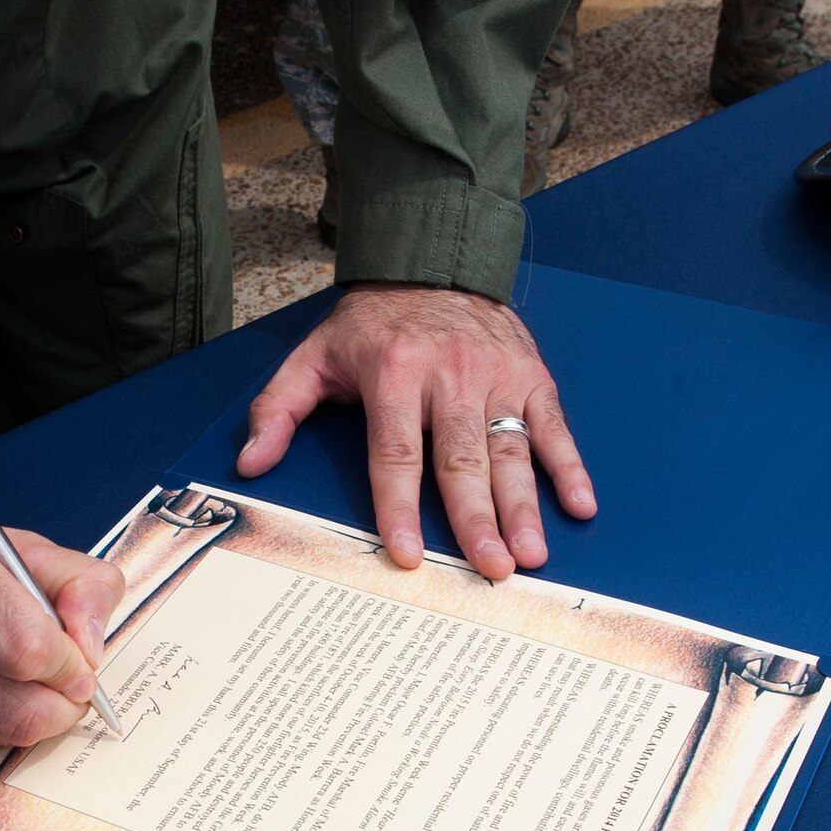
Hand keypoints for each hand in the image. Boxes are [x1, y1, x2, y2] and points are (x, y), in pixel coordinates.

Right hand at [0, 511, 124, 754]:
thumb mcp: (18, 546)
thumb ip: (80, 582)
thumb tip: (93, 645)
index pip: (30, 649)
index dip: (71, 663)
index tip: (78, 659)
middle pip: (19, 708)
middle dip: (60, 700)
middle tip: (63, 680)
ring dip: (28, 713)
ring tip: (18, 678)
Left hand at [237, 283, 596, 579]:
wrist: (434, 262)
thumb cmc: (372, 323)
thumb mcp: (313, 354)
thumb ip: (278, 407)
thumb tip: (250, 462)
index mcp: (395, 373)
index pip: (396, 452)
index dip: (400, 505)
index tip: (408, 553)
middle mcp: (450, 376)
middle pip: (462, 460)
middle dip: (476, 519)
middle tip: (490, 568)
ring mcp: (497, 376)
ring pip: (511, 449)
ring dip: (524, 506)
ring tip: (531, 554)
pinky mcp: (531, 376)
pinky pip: (553, 425)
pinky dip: (570, 466)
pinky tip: (580, 505)